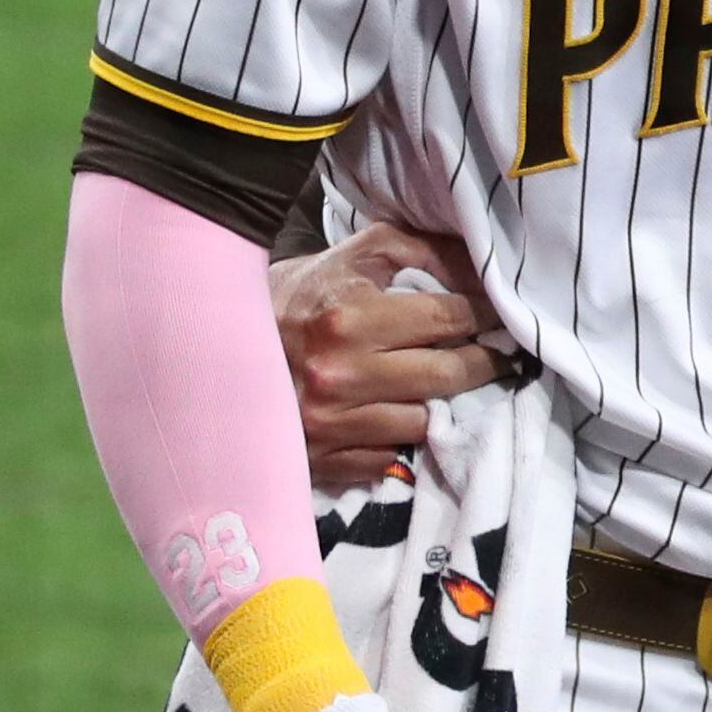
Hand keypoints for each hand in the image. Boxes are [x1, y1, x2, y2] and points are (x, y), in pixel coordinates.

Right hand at [274, 223, 503, 492]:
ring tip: (443, 385)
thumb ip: (422, 253)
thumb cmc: (295, 293)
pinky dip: (398, 439)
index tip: (499, 316)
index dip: (483, 316)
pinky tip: (398, 416)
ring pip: (423, 422)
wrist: (212, 344)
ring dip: (440, 404)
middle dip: (483, 363)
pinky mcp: (319, 458)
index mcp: (350, 319)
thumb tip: (482, 271)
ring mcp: (329, 423)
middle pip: (447, 376)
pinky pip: (387, 458)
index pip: (449, 320)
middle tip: (500, 355)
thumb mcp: (356, 256)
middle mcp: (341, 375)